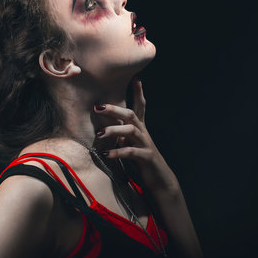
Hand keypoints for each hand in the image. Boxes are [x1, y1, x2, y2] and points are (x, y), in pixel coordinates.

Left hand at [94, 78, 177, 192]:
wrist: (160, 180)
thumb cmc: (142, 161)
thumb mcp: (131, 145)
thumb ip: (122, 136)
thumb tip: (107, 129)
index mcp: (141, 129)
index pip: (140, 106)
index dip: (138, 92)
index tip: (136, 78)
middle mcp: (144, 134)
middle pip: (131, 115)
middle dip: (115, 109)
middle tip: (97, 107)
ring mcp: (146, 145)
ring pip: (131, 131)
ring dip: (113, 130)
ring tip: (99, 134)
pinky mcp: (146, 158)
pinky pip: (131, 152)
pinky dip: (118, 152)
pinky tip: (107, 154)